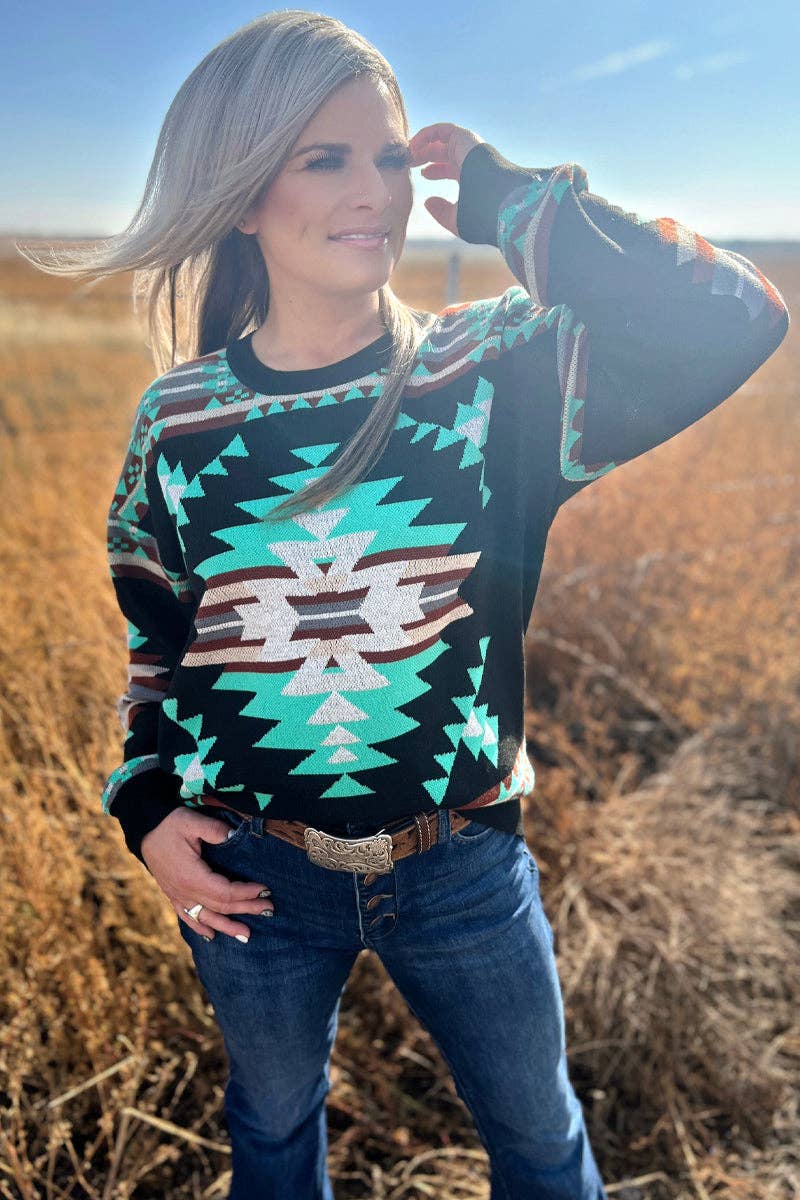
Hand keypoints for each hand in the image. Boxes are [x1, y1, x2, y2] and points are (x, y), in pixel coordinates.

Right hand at [141, 807, 274, 940]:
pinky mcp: (172, 895)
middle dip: (246, 909)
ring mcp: (177, 896)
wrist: (144, 829)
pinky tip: (211, 936)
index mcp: (191, 876)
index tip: (265, 890)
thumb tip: (237, 835)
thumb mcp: (192, 822)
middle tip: (269, 910)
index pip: (225, 892)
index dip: (246, 893)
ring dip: (227, 927)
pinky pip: (188, 917)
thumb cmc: (169, 824)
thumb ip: (216, 830)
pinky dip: (200, 928)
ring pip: (205, 918)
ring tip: (246, 936)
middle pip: (220, 907)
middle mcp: (184, 891)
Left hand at [408, 122, 485, 236]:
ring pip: (442, 140)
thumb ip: (441, 213)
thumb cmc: (481, 215)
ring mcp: (469, 148)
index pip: (452, 169)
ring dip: (423, 144)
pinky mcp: (465, 138)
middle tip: (409, 162)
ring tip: (407, 152)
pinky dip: (426, 134)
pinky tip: (414, 144)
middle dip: (425, 156)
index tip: (421, 175)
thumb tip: (427, 202)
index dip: (434, 170)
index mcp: (472, 177)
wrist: (498, 201)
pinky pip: (442, 130)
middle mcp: (471, 160)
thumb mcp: (457, 219)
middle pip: (445, 152)